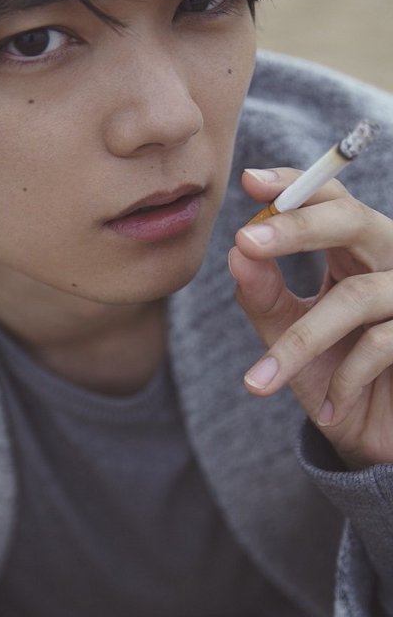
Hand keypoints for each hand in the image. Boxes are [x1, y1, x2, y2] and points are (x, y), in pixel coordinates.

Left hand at [228, 165, 392, 469]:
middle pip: (353, 220)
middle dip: (298, 228)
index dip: (294, 185)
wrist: (376, 435)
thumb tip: (238, 254)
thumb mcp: (288, 334)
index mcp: (356, 251)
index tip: (250, 181)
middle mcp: (389, 261)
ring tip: (259, 383)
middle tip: (246, 241)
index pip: (329, 201)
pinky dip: (344, 380)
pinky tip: (328, 410)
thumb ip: (263, 296)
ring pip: (355, 297)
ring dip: (299, 343)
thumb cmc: (335, 375)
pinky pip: (381, 345)